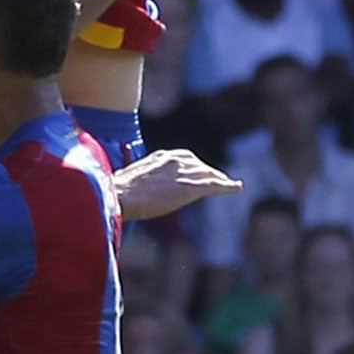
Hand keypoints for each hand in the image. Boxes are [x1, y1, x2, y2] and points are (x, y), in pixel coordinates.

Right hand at [113, 148, 240, 220]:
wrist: (119, 196)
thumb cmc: (117, 192)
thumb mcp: (128, 180)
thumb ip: (138, 180)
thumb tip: (127, 187)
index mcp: (159, 156)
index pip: (184, 157)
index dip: (194, 165)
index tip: (197, 171)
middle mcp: (174, 160)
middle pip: (199, 165)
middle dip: (209, 171)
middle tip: (218, 179)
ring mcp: (183, 173)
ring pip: (208, 174)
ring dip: (219, 179)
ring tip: (228, 185)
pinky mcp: (190, 187)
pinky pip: (215, 185)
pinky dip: (228, 186)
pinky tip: (237, 187)